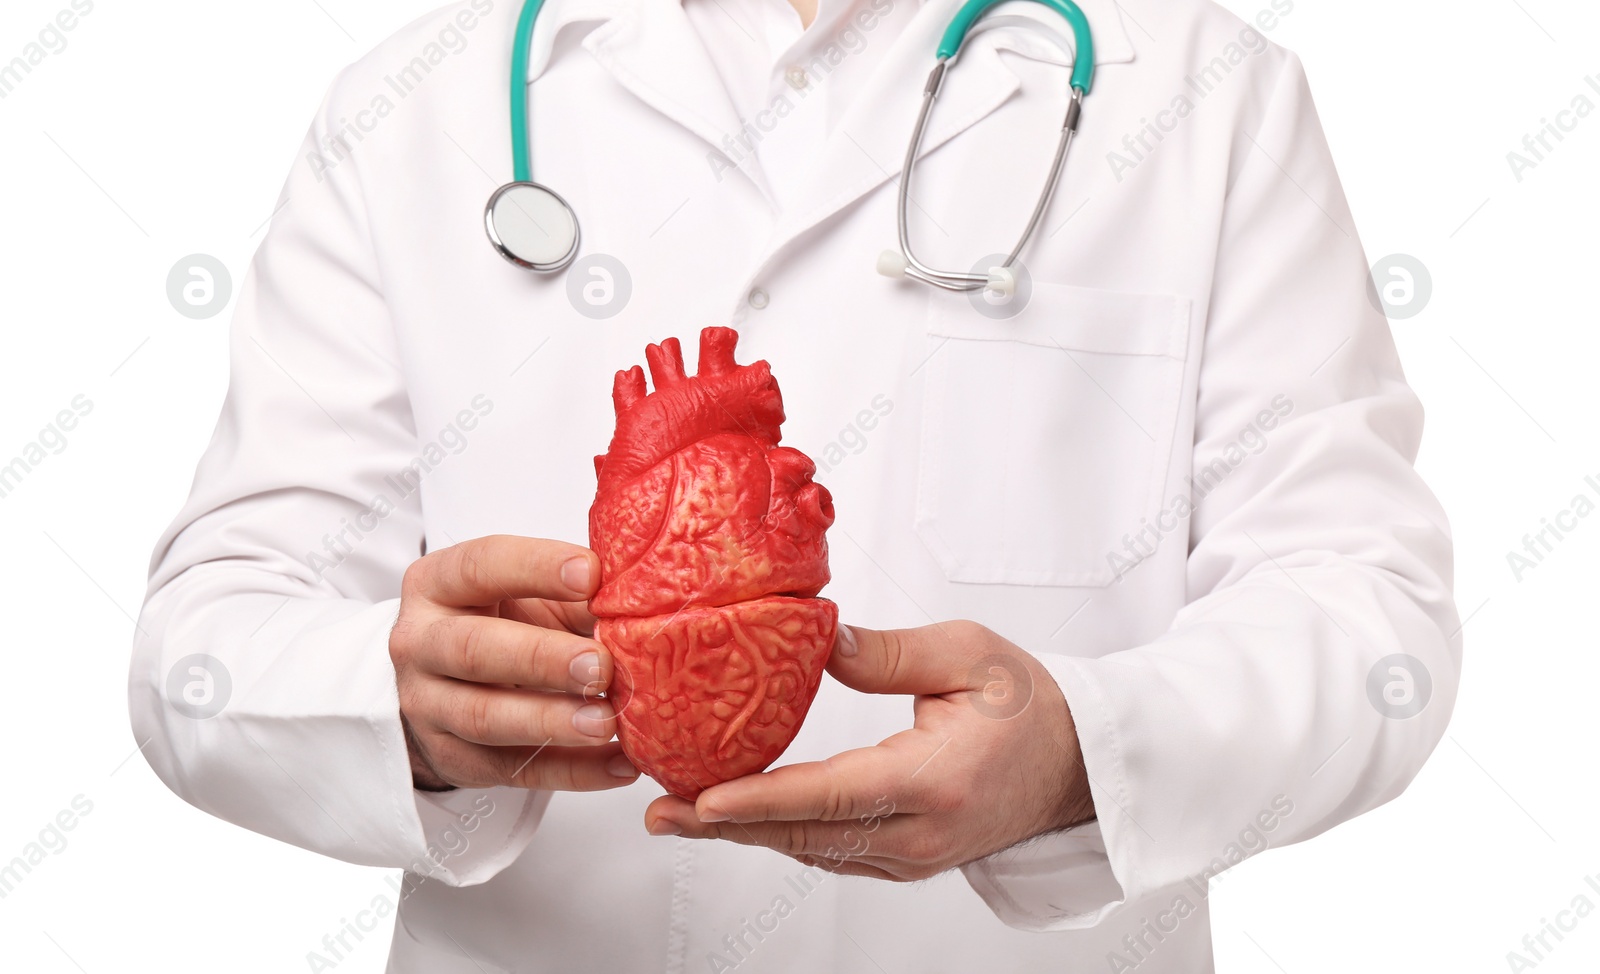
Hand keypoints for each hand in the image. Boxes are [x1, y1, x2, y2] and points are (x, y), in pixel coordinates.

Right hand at [389, 535, 638, 791]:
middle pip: (474, 649)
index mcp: (439, 584)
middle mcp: (422, 643)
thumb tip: (640, 603)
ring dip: (550, 721)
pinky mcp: (452, 759)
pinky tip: (617, 764)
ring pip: (484, 717)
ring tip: (606, 722)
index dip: (535, 567)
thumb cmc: (502, 624)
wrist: (447, 684)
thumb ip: (577, 596)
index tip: (592, 574)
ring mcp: (428, 706)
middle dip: (541, 658)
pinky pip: (512, 771)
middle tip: (600, 666)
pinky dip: (571, 770)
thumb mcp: (531, 596)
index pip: (480, 566)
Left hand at [642, 620, 1094, 880]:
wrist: (1077, 764)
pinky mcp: (905, 861)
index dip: (761, 802)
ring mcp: (911, 857)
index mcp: (935, 782)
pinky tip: (741, 818)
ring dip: (745, 833)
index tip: (702, 801)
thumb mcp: (967, 654)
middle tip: (660, 812)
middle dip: (726, 826)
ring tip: (681, 813)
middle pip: (806, 835)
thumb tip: (820, 641)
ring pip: (812, 849)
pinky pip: (830, 851)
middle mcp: (919, 834)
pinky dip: (781, 834)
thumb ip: (888, 653)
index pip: (832, 796)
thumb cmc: (1030, 705)